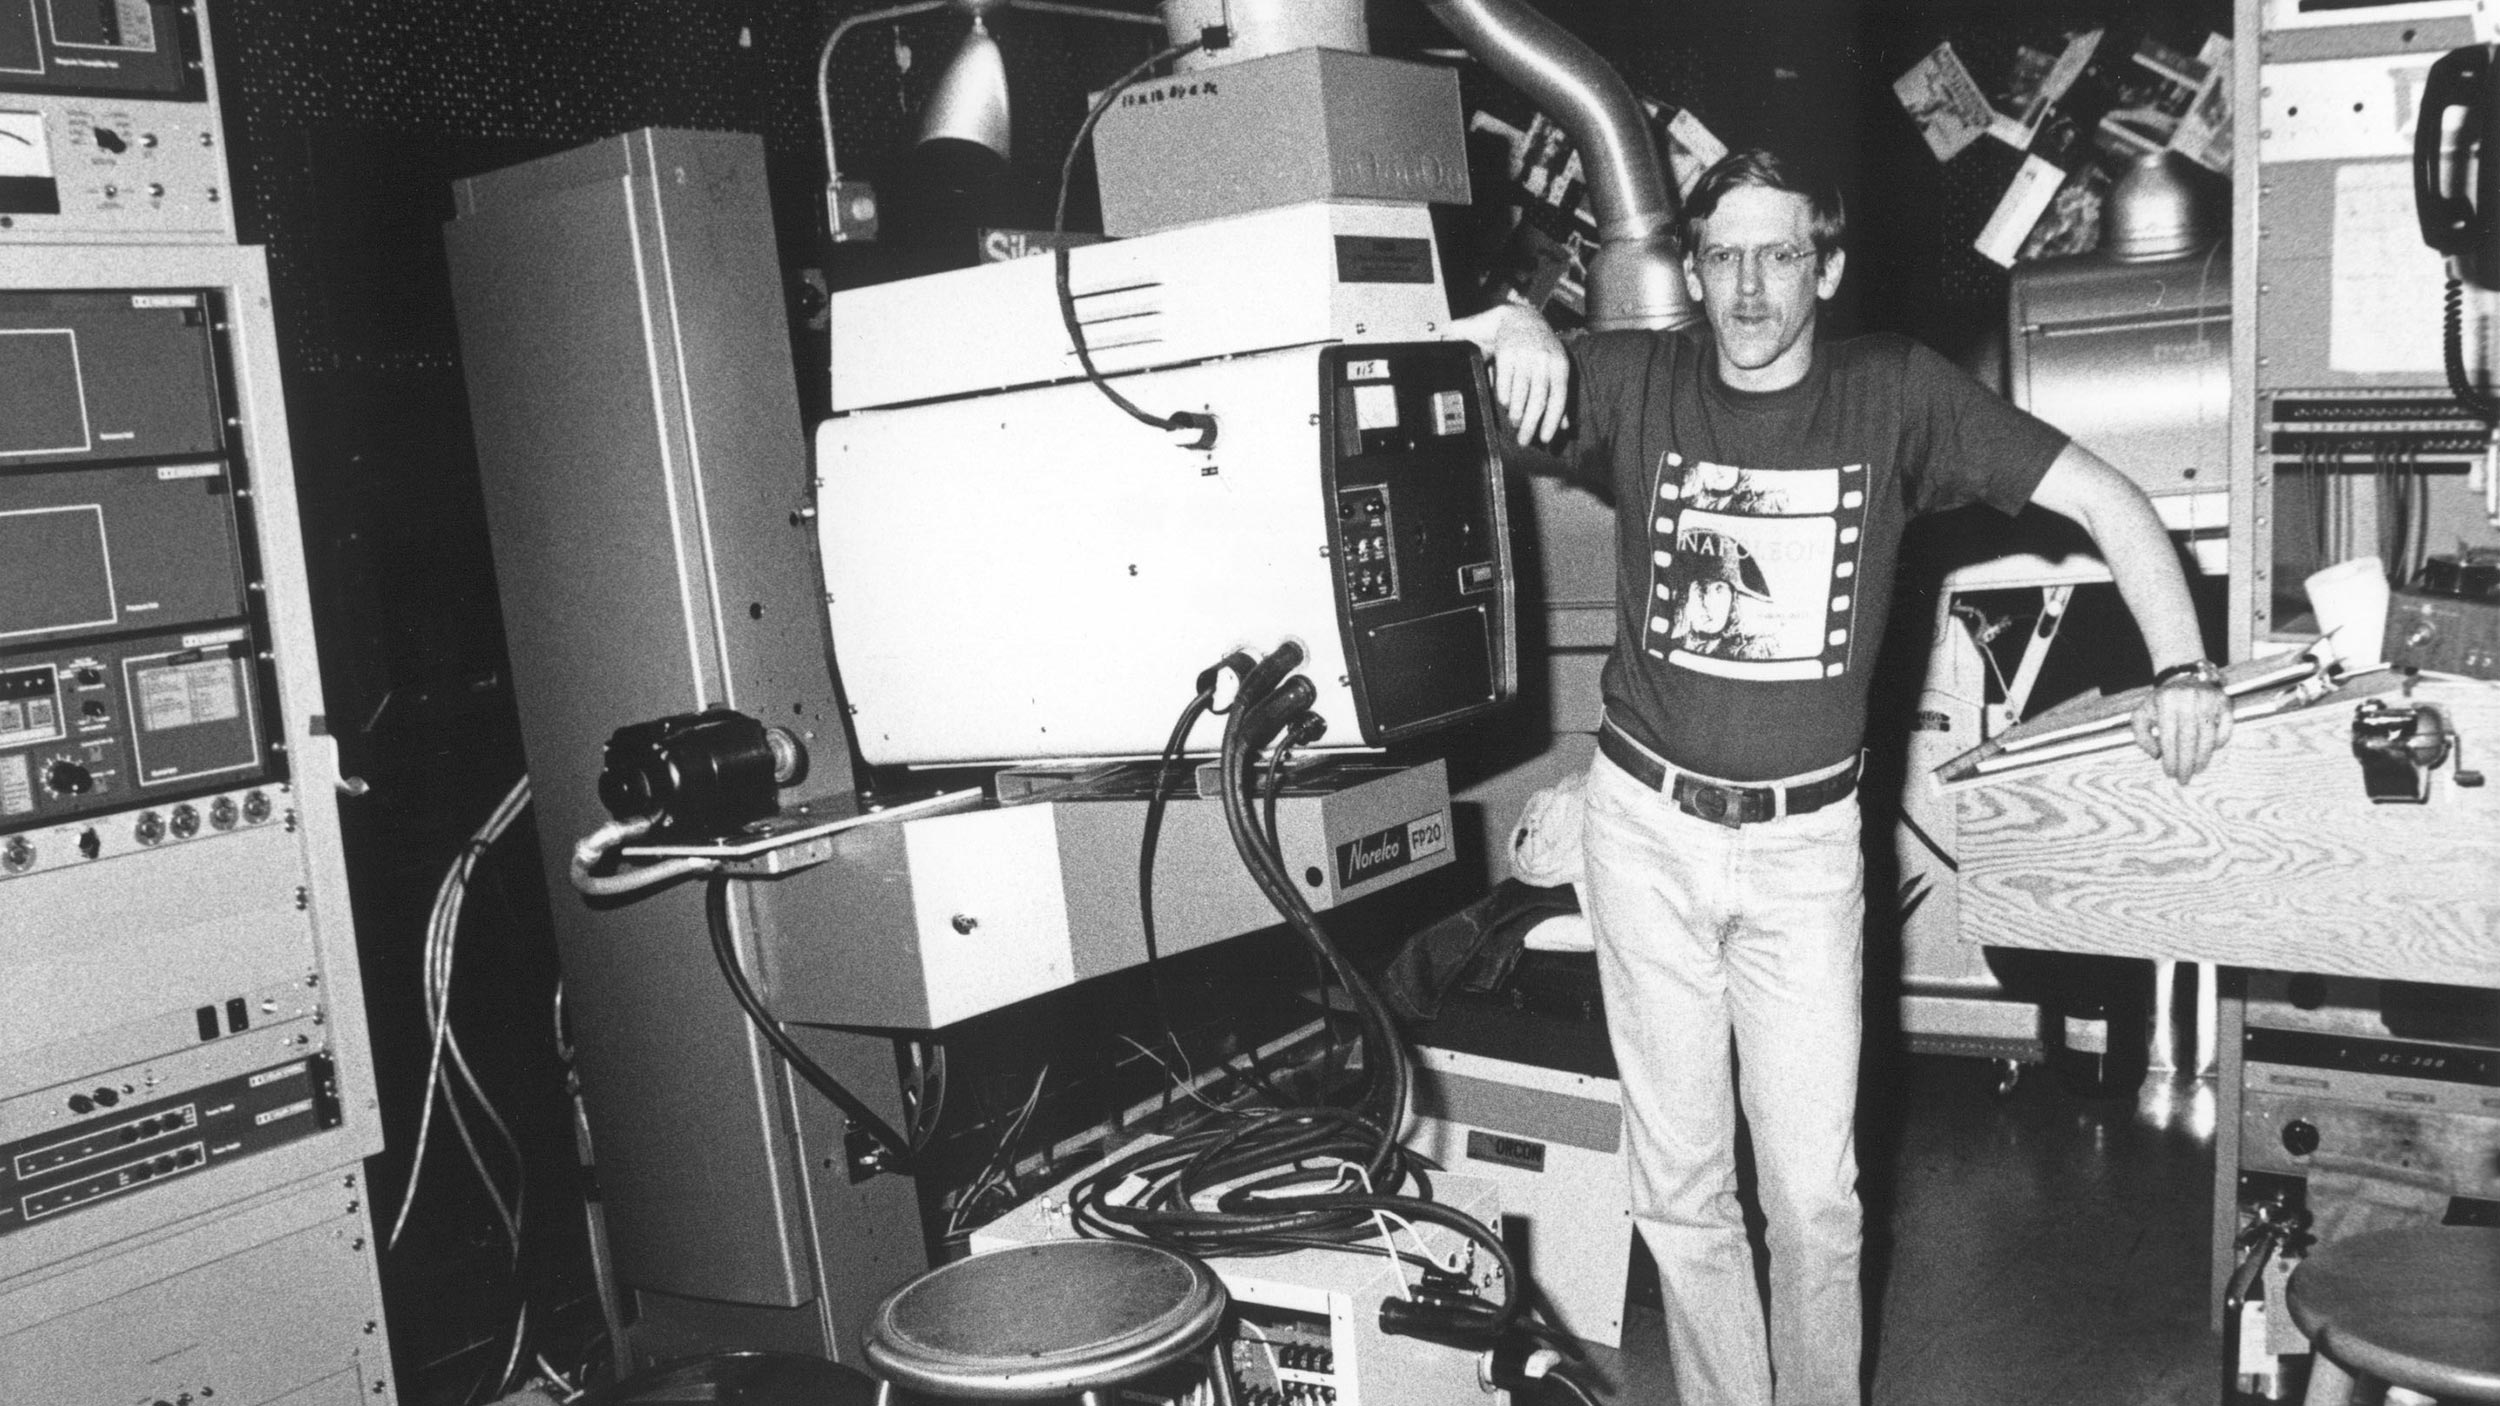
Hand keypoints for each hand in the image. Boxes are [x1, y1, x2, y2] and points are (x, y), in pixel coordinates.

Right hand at [1448, 303, 1569, 445]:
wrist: (1518, 317)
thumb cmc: (1540, 348)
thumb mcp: (1555, 367)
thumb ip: (1559, 396)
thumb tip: (1565, 426)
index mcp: (1560, 364)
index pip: (1558, 398)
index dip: (1552, 422)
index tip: (1546, 440)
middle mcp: (1544, 360)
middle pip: (1538, 400)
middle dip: (1530, 425)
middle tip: (1524, 441)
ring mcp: (1525, 356)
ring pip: (1520, 394)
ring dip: (1516, 414)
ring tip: (1514, 424)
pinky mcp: (1506, 352)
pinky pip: (1504, 383)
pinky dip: (1504, 398)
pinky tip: (1504, 405)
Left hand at [2131, 676, 2233, 782]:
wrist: (2183, 678)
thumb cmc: (2161, 702)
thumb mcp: (2142, 713)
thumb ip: (2141, 735)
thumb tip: (2156, 755)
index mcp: (2166, 702)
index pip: (2169, 737)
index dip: (2170, 758)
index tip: (2170, 773)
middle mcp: (2188, 699)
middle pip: (2189, 740)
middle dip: (2186, 763)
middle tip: (2184, 779)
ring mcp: (2209, 699)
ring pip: (2208, 736)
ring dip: (2203, 757)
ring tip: (2197, 769)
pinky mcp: (2224, 700)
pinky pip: (2226, 726)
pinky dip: (2220, 741)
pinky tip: (2212, 751)